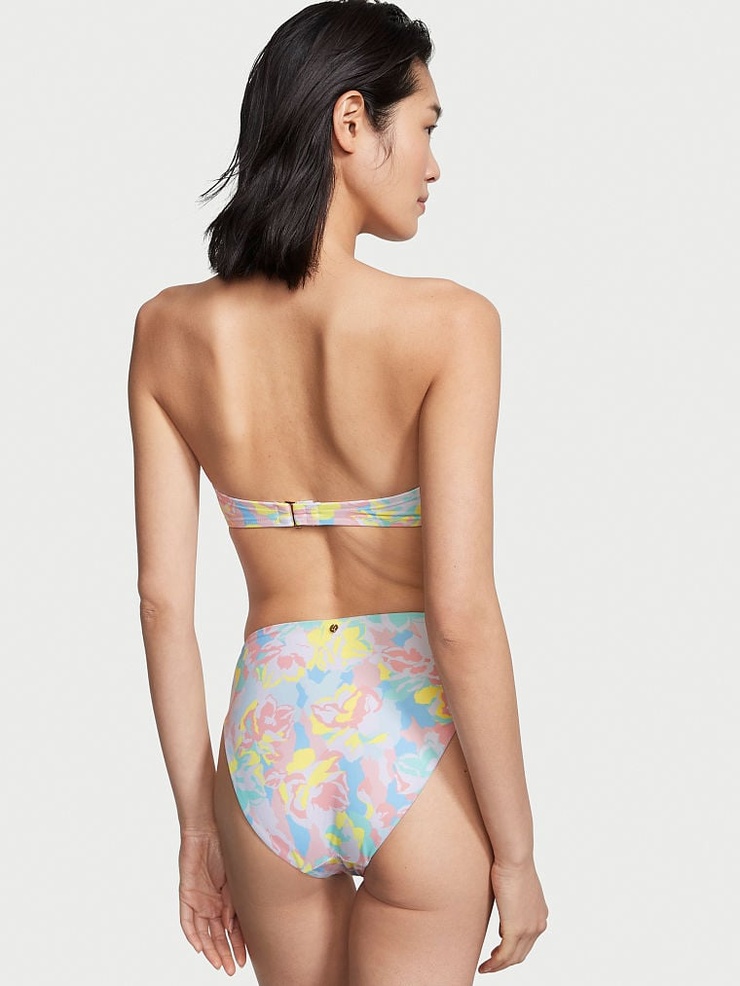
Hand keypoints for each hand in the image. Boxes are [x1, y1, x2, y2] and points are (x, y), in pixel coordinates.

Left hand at [178, 829, 247, 974]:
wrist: (209, 828)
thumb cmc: (226, 846)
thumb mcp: (235, 879)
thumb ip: (234, 903)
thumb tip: (231, 926)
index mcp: (226, 899)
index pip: (232, 928)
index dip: (238, 944)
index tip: (245, 960)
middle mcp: (212, 902)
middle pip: (217, 934)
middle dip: (226, 952)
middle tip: (233, 969)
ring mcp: (199, 899)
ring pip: (203, 931)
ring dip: (211, 949)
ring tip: (220, 964)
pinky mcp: (187, 894)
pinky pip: (187, 920)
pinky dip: (192, 934)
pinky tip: (198, 947)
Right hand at [478, 857, 547, 973]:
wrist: (515, 858)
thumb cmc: (512, 863)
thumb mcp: (515, 885)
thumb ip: (512, 898)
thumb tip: (502, 901)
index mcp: (540, 914)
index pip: (527, 940)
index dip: (513, 949)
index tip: (498, 950)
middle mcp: (538, 924)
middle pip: (521, 953)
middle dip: (505, 961)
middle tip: (491, 964)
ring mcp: (528, 929)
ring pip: (512, 957)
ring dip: (498, 966)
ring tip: (485, 967)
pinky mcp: (515, 930)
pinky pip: (503, 955)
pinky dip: (494, 964)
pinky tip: (484, 966)